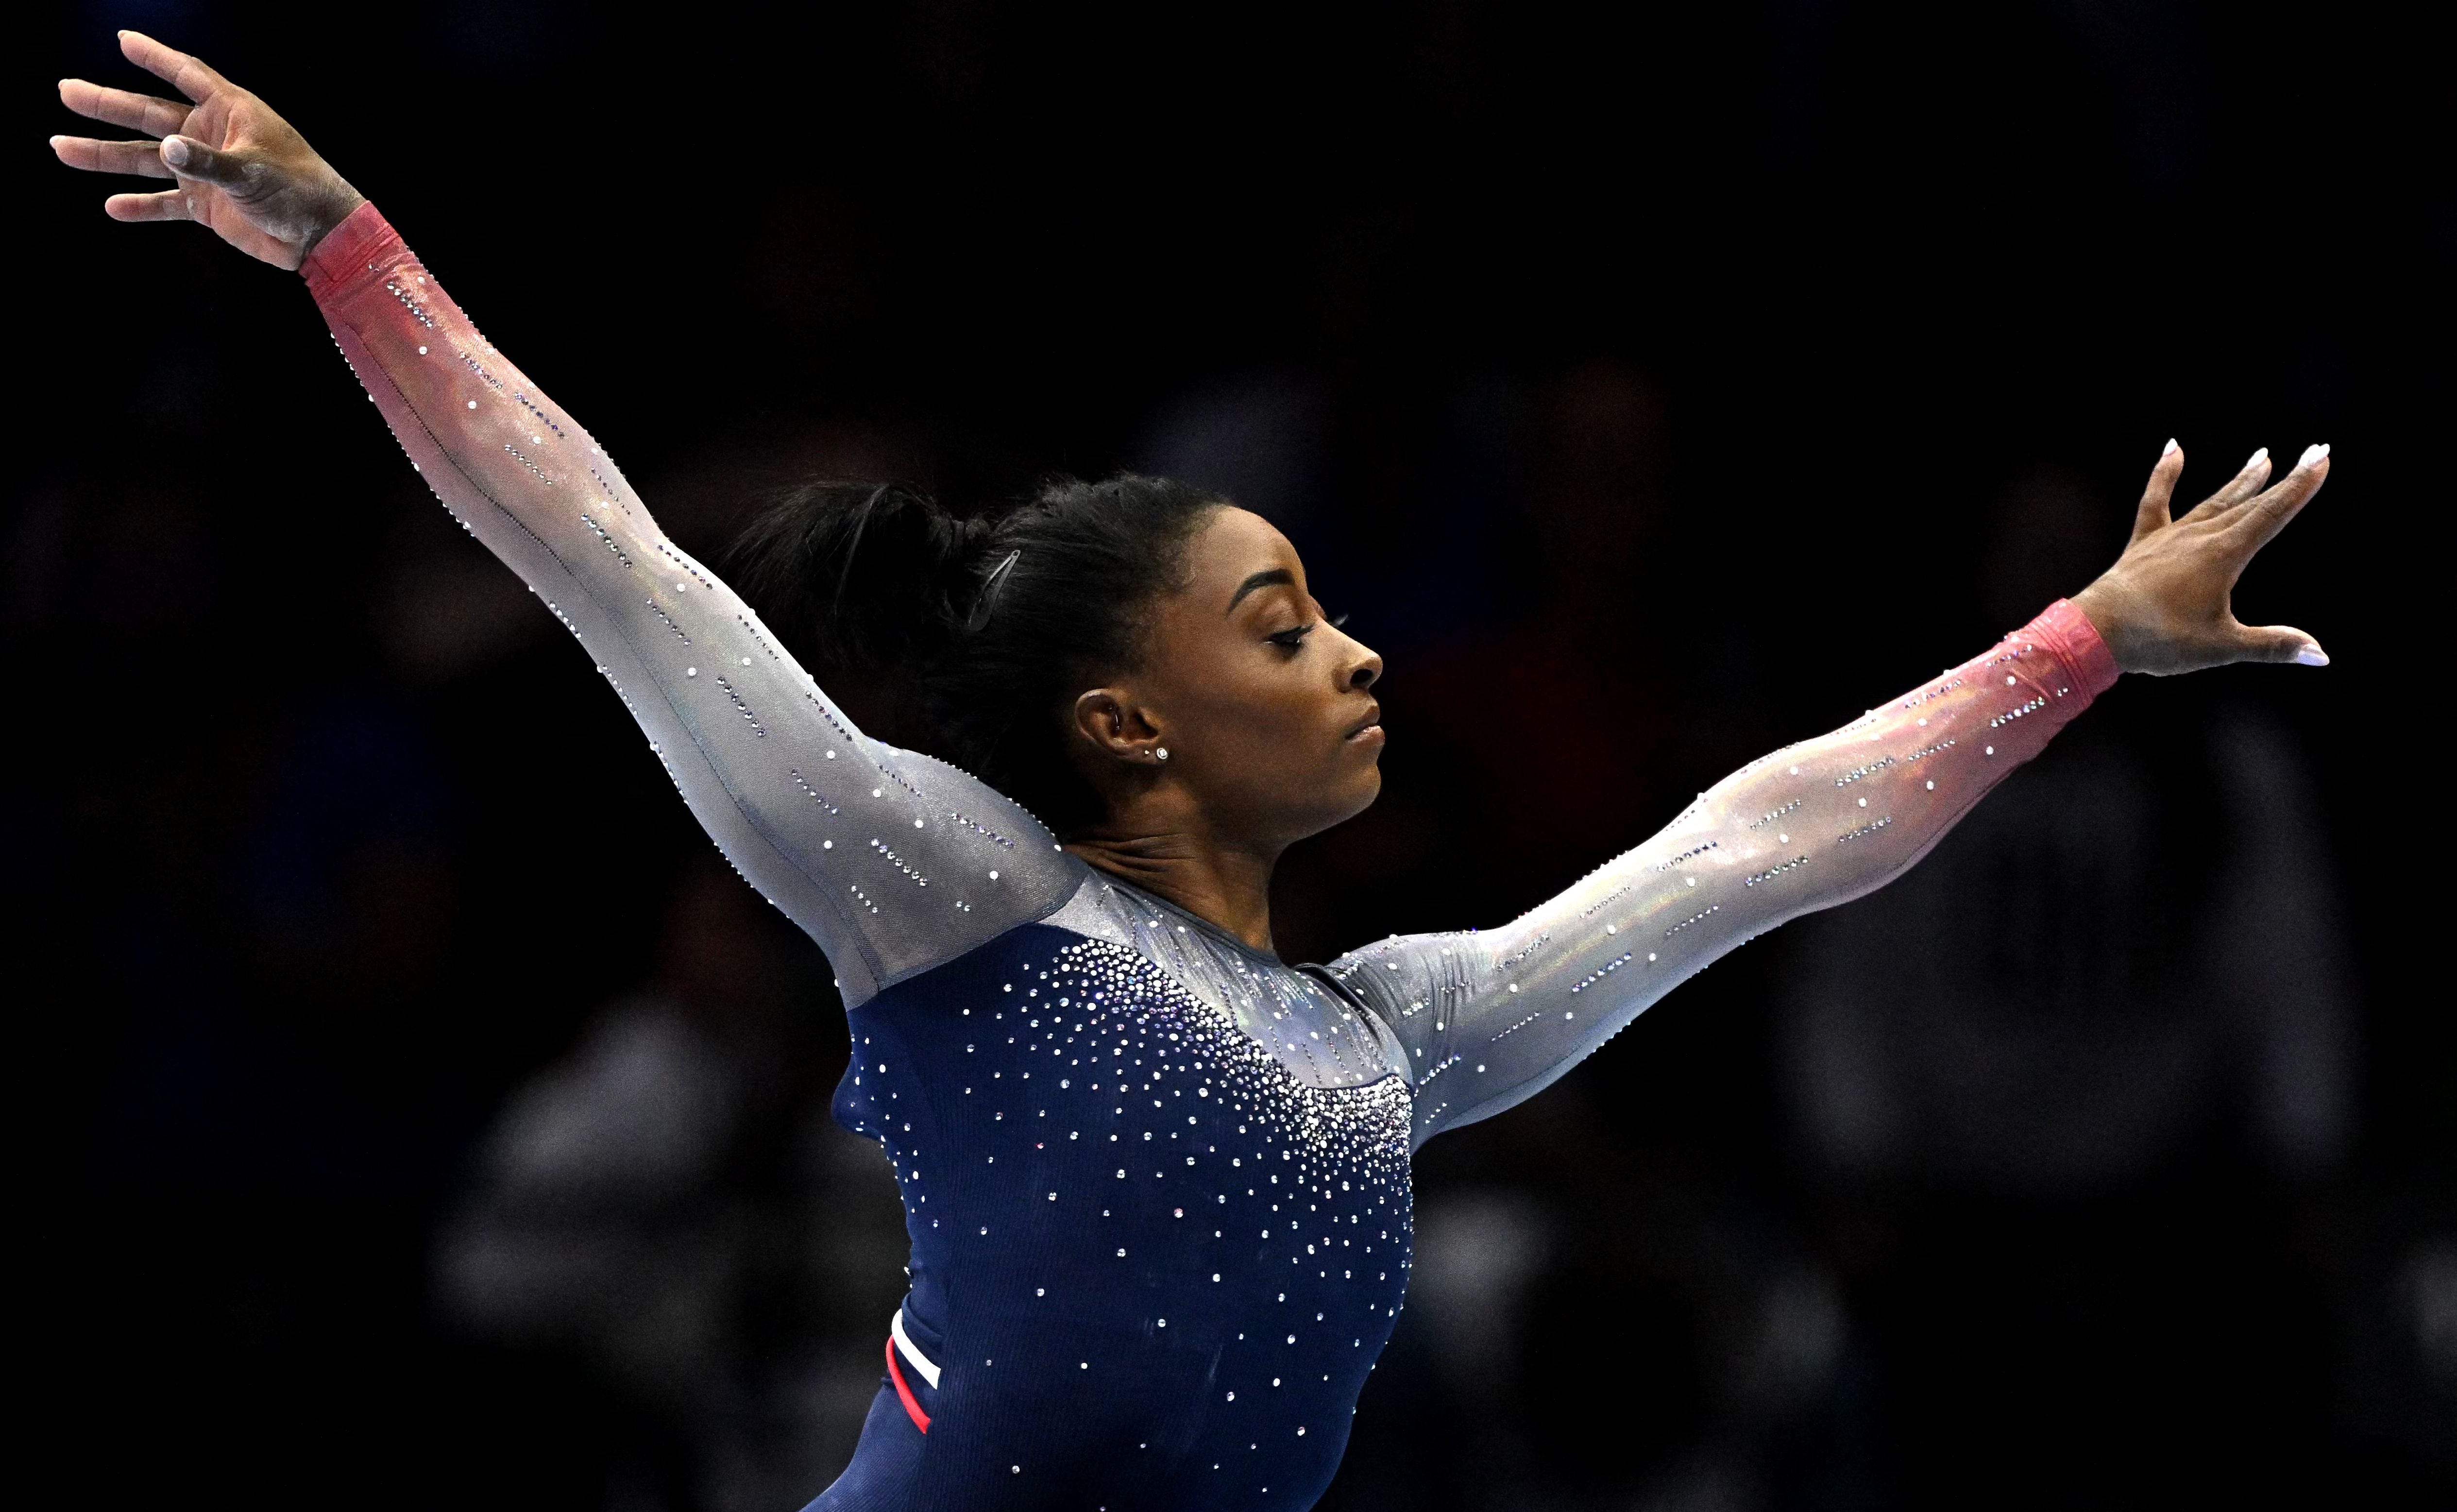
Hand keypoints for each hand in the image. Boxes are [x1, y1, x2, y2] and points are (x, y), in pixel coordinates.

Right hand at [52, 30, 362, 269]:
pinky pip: (163, 203)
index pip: (186, 74)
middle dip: (108, 104)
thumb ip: (209, 161)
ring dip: (105, 155)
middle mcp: (211, 136)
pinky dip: (140, 205)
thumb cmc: (300, 191)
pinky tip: (112, 206)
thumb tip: (167, 149)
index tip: (123, 39)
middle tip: (66, 91)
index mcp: (230, 112)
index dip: (155, 56)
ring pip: (145, 158)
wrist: (321, 236)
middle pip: (150, 113)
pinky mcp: (205, 205)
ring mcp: (204, 171)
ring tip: (61, 147)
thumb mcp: (254, 172)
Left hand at [2070, 440, 2329, 675]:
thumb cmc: (2160, 640)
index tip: (2320, 457)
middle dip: (2282, 480)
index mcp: (2224, 556)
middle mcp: (2199, 537)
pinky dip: (2164, 475)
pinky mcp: (2143, 543)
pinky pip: (2155, 501)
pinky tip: (2174, 448)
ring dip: (2239, 482)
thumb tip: (2322, 656)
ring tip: (2262, 457)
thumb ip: (2272, 645)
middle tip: (2311, 453)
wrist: (2097, 632)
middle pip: (2249, 503)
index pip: (2272, 514)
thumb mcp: (2223, 646)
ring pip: (2212, 502)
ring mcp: (2170, 537)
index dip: (2299, 486)